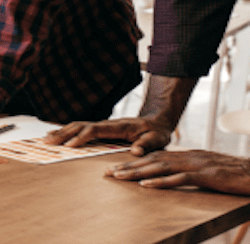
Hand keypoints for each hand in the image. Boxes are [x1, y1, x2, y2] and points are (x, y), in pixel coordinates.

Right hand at [44, 117, 171, 155]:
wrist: (156, 123)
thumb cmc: (156, 132)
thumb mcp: (156, 139)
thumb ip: (146, 144)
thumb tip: (135, 151)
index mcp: (117, 126)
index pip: (94, 130)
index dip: (81, 137)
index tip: (70, 145)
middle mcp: (106, 124)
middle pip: (80, 126)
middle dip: (63, 134)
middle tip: (48, 142)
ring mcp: (101, 126)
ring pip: (77, 126)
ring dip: (61, 132)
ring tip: (45, 139)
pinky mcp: (100, 129)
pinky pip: (80, 129)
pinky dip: (66, 131)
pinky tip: (56, 136)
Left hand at [105, 150, 249, 194]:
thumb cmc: (232, 174)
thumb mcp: (205, 169)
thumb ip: (187, 170)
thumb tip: (170, 174)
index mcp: (186, 155)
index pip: (154, 157)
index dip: (134, 162)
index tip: (115, 168)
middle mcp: (187, 157)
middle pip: (152, 160)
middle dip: (128, 166)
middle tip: (108, 173)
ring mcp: (196, 165)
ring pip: (160, 167)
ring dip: (137, 172)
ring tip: (119, 177)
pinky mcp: (205, 175)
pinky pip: (179, 178)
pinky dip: (161, 181)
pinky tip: (146, 184)